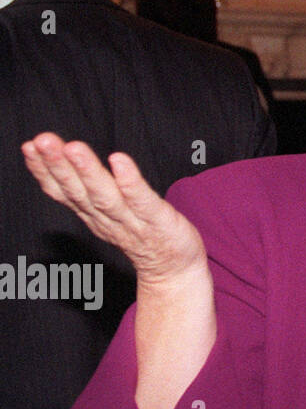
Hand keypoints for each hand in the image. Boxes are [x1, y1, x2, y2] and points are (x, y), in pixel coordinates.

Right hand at [22, 132, 206, 286]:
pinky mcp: (158, 221)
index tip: (29, 146)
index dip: (45, 170)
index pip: (63, 191)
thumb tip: (65, 157)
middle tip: (43, 140)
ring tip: (73, 147)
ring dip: (87, 171)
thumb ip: (88, 189)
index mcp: (92, 213)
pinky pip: (142, 201)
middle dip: (58, 165)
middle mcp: (106, 217)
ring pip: (104, 196)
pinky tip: (119, 161)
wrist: (173, 268)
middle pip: (78, 191)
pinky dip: (129, 181)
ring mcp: (132, 221)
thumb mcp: (106, 211)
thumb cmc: (141, 234)